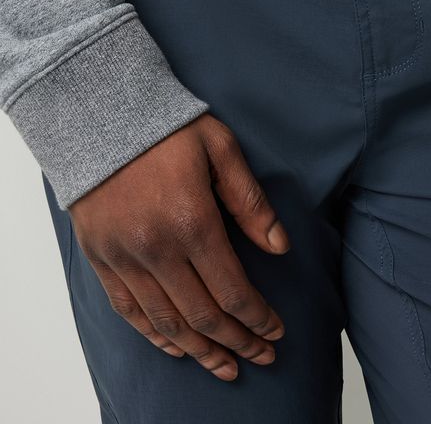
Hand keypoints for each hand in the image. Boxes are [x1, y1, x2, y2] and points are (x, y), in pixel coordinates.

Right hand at [68, 113, 289, 381]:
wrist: (100, 115)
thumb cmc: (167, 128)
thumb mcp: (221, 149)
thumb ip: (250, 201)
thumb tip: (279, 246)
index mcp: (192, 221)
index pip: (233, 291)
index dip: (258, 318)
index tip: (276, 331)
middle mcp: (155, 248)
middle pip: (203, 316)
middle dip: (238, 342)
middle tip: (262, 356)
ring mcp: (123, 257)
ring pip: (166, 323)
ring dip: (200, 351)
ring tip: (225, 367)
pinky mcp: (100, 257)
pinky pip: (128, 310)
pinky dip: (155, 335)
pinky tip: (176, 348)